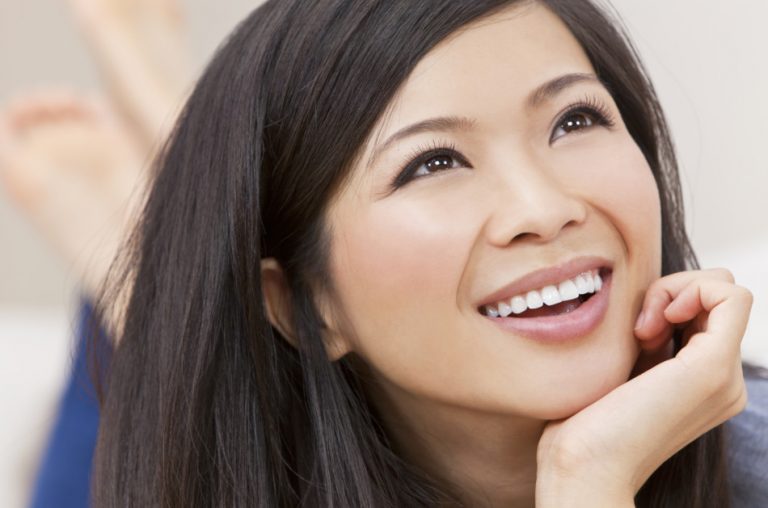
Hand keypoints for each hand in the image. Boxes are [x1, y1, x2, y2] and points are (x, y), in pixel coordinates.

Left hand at [535, 268, 751, 506]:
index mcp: (704, 382)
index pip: (710, 309)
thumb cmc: (585, 421)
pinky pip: (732, 295)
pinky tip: (654, 322)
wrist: (583, 465)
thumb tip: (646, 309)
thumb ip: (645, 343)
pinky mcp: (712, 368)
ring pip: (726, 290)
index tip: (636, 330)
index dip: (670, 299)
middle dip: (672, 292)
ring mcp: (724, 376)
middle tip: (638, 329)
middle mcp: (725, 381)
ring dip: (674, 291)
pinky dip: (690, 288)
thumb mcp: (622, 368)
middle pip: (719, 296)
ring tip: (642, 331)